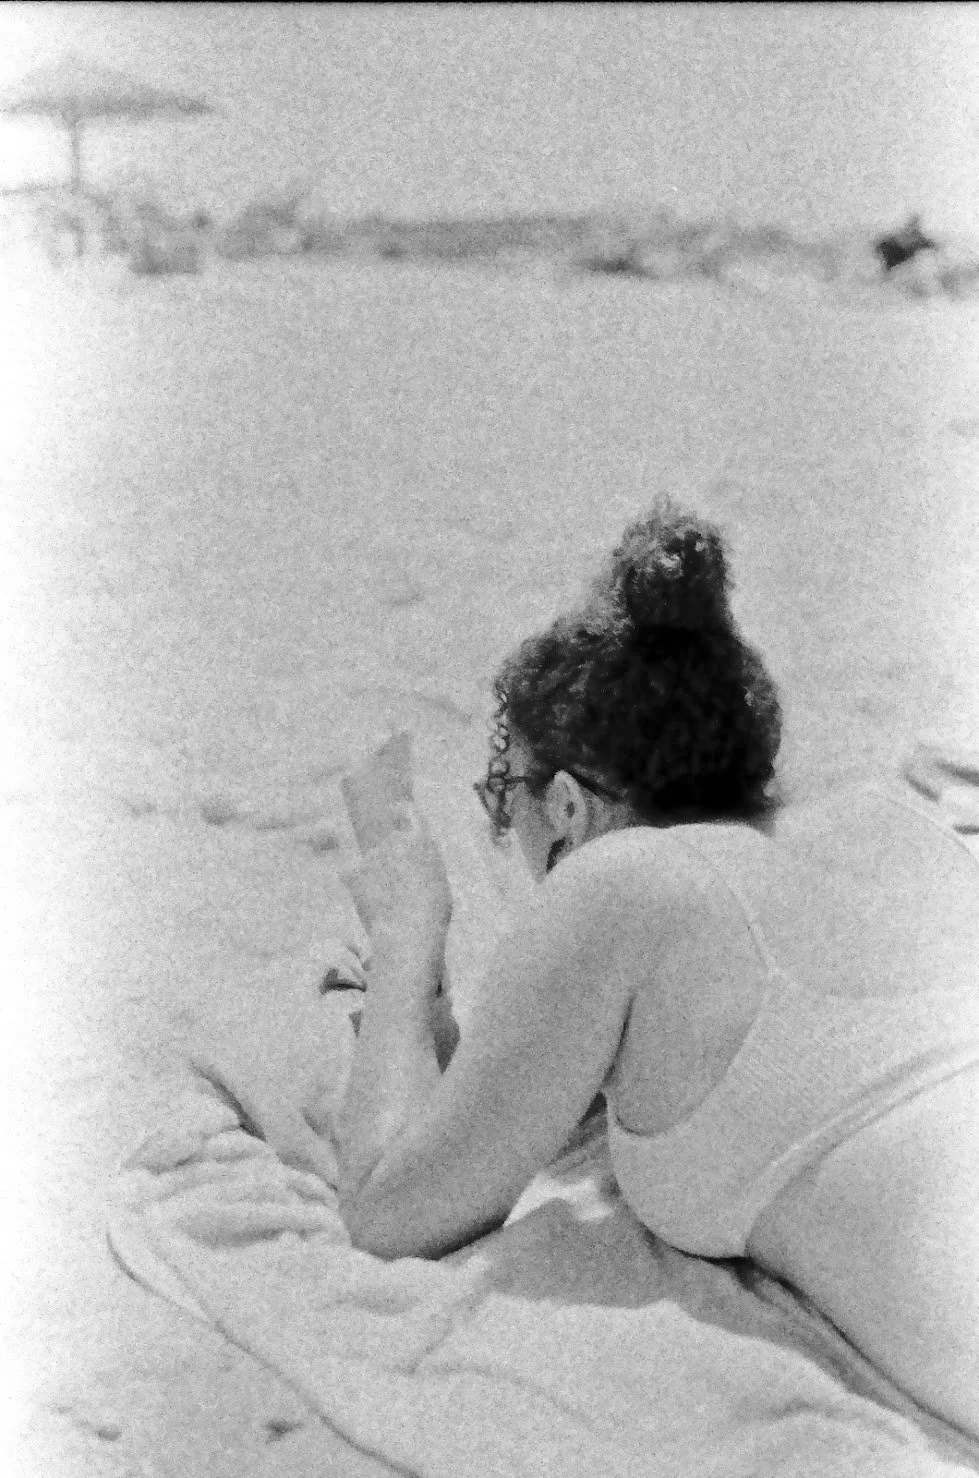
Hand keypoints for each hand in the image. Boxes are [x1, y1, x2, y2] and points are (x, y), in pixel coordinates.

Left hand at [340, 803, 451, 966]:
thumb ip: (422, 865)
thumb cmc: (431, 914)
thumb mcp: (438, 884)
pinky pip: (350, 873)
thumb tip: (410, 865)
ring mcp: (372, 854)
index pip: (409, 812)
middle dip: (388, 860)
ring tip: (386, 904)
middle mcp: (396, 840)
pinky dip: (354, 884)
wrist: (409, 931)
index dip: (400, 811)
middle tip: (396, 887)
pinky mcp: (354, 870)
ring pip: (369, 862)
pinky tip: (367, 902)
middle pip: (388, 843)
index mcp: (422, 841)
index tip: (394, 812)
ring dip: (374, 877)